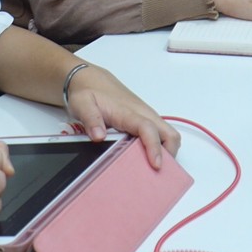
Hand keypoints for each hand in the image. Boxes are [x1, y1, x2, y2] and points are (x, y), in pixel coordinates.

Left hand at [64, 65, 180, 168]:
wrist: (91, 79)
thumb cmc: (88, 91)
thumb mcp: (82, 104)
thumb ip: (90, 119)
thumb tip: (99, 137)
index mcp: (128, 112)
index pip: (148, 128)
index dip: (154, 147)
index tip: (156, 164)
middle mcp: (142, 114)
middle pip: (169, 133)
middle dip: (169, 154)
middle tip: (156, 171)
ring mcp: (145, 116)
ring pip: (167, 134)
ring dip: (165, 151)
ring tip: (151, 168)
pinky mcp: (143, 119)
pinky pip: (160, 134)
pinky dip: (160, 147)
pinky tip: (146, 158)